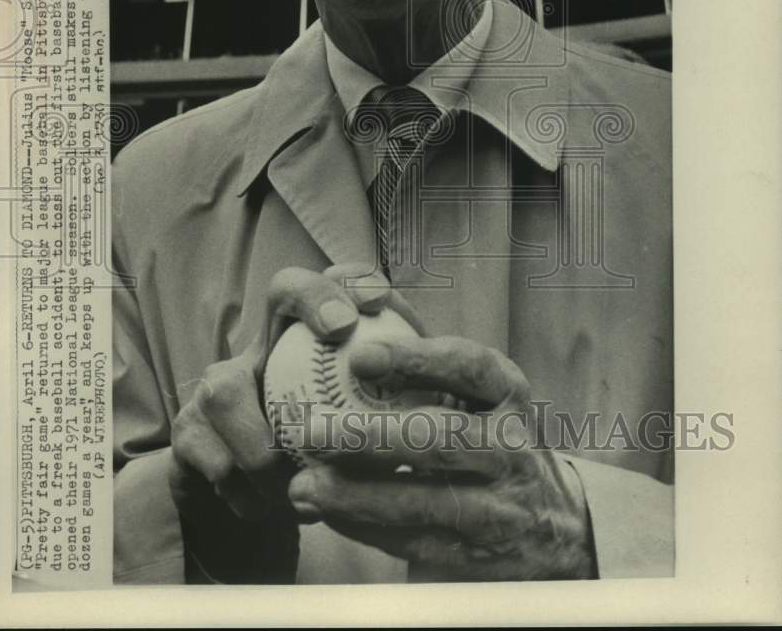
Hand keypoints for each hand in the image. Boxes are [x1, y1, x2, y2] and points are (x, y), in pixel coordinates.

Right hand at [168, 263, 414, 526]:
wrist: (255, 509)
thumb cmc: (326, 463)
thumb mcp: (366, 430)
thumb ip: (400, 403)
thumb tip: (448, 387)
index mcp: (310, 342)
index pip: (339, 283)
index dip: (349, 280)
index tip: (378, 300)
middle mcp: (265, 346)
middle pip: (281, 290)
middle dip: (313, 297)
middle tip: (343, 328)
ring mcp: (219, 386)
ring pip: (225, 389)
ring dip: (264, 446)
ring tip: (296, 484)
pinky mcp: (188, 435)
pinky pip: (210, 457)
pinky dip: (245, 491)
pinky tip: (271, 509)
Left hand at [286, 335, 595, 580]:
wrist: (552, 524)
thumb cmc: (487, 433)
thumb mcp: (476, 391)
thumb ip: (422, 353)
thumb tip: (360, 297)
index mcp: (507, 392)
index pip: (467, 366)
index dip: (415, 359)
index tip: (358, 355)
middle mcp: (511, 446)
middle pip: (440, 439)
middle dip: (370, 437)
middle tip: (311, 430)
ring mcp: (499, 506)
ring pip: (423, 500)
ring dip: (355, 494)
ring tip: (302, 485)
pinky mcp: (479, 558)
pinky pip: (414, 542)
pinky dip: (364, 528)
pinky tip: (326, 513)